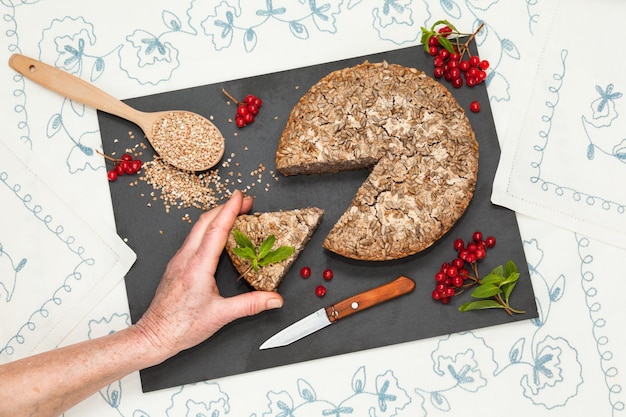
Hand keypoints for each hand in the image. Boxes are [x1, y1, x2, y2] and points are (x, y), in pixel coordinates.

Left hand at [133, 190, 282, 358]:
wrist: (155, 335)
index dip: (230, 210)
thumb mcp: (221, 316)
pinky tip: (215, 235)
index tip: (240, 197)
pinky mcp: (176, 266)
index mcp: (198, 266)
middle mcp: (186, 258)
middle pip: (205, 222)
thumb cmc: (181, 326)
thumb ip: (251, 304)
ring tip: (232, 213)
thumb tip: (273, 299)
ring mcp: (179, 261)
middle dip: (225, 207)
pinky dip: (207, 229)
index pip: (216, 230)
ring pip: (197, 229)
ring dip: (215, 217)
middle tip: (242, 201)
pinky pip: (192, 239)